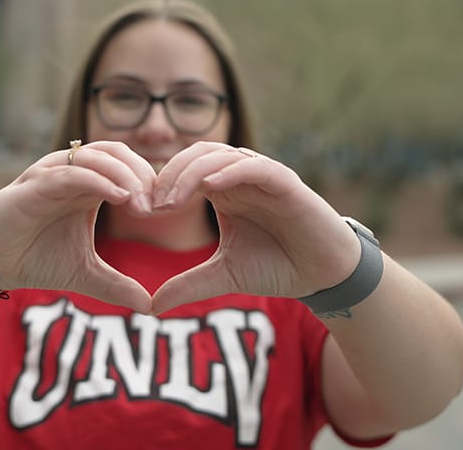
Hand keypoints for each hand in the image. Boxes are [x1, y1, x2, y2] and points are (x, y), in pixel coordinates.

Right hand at [0, 141, 155, 313]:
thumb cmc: (32, 259)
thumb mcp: (83, 274)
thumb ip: (116, 285)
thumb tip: (150, 306)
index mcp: (86, 186)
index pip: (127, 166)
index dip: (151, 182)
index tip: (170, 210)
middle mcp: (70, 173)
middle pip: (118, 153)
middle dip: (143, 175)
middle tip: (161, 207)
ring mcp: (51, 175)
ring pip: (96, 157)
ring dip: (125, 176)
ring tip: (143, 205)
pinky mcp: (34, 185)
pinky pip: (71, 173)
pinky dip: (98, 180)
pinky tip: (120, 198)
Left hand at [151, 142, 360, 313]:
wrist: (323, 275)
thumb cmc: (277, 267)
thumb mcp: (224, 276)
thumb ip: (188, 285)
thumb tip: (150, 307)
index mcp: (223, 190)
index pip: (184, 170)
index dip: (160, 185)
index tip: (140, 211)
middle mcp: (239, 176)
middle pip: (196, 155)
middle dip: (169, 176)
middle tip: (150, 205)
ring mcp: (262, 175)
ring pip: (220, 155)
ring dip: (191, 173)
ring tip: (171, 200)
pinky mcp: (285, 182)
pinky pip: (254, 166)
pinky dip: (230, 171)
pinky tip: (210, 186)